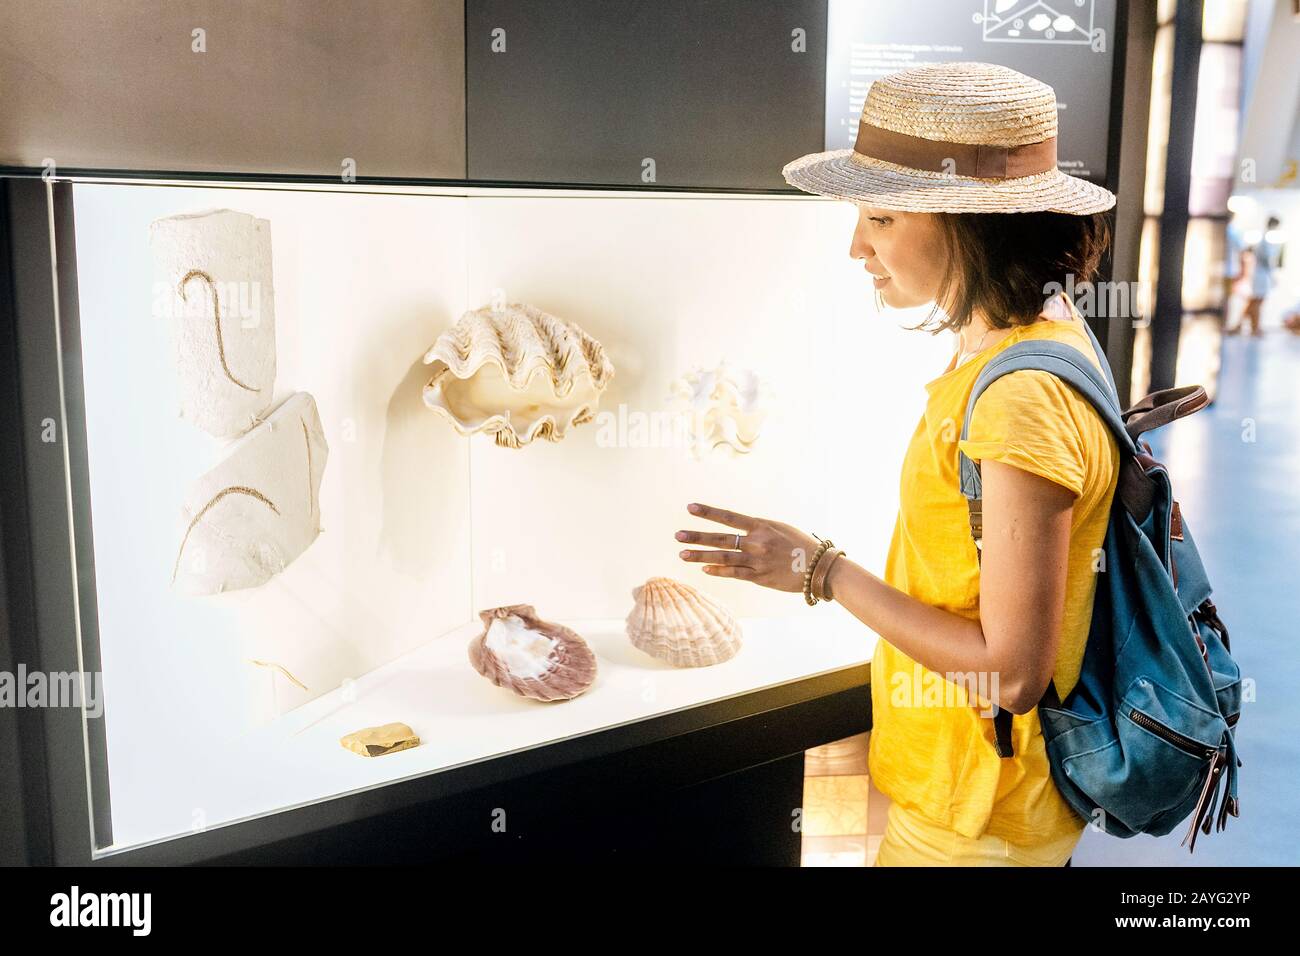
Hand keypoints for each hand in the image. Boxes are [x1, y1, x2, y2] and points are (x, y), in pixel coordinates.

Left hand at [675, 502, 821, 592]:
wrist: (818, 567)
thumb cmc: (799, 545)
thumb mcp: (779, 528)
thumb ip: (758, 528)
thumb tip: (738, 528)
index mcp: (761, 526)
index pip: (729, 517)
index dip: (708, 512)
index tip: (690, 508)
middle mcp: (757, 542)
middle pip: (721, 538)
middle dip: (697, 536)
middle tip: (678, 535)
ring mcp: (757, 560)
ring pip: (723, 557)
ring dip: (700, 556)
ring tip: (682, 554)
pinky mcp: (759, 577)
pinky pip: (734, 574)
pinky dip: (718, 571)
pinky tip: (704, 569)